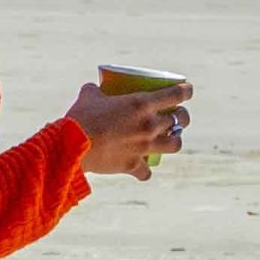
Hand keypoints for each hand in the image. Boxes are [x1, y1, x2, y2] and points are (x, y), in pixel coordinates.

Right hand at [65, 80, 192, 181]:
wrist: (71, 147)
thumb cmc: (81, 117)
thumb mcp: (89, 96)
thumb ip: (95, 90)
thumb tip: (93, 88)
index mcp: (142, 103)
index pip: (176, 94)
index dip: (186, 91)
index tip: (188, 90)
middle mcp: (149, 124)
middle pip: (181, 119)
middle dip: (182, 117)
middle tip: (177, 116)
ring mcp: (144, 146)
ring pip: (175, 145)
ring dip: (174, 141)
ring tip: (169, 140)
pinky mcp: (132, 165)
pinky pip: (147, 172)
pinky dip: (145, 171)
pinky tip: (142, 170)